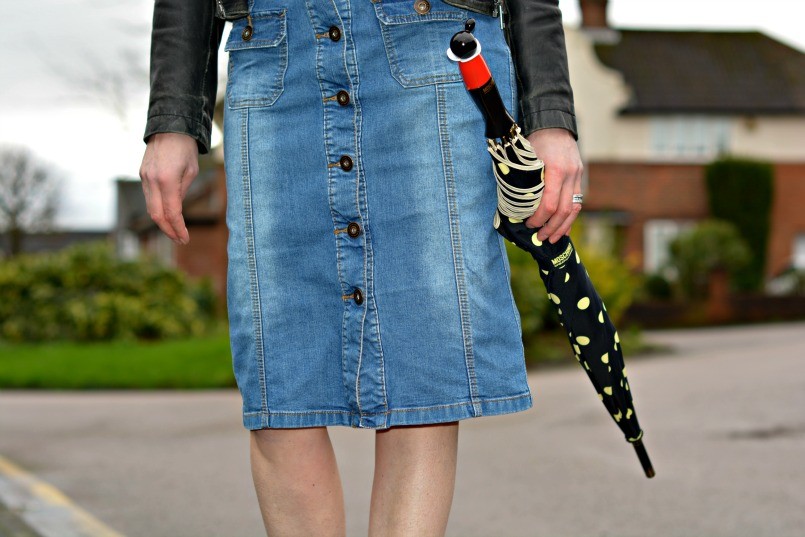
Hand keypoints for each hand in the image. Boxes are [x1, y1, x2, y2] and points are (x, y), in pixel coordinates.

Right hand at [138, 133, 198, 244]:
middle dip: (168, 230)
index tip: (185, 238)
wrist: (169, 127)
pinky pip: (149, 197)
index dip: (178, 228)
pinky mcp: (142, 174)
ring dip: (162, 222)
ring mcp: (144, 177)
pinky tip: (167, 215)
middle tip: (179, 239)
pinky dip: (157, 209)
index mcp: (167, 180)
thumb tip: (177, 211)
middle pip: (156, 215)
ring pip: (150, 208)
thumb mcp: (191, 171)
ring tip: (174, 231)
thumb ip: (182, 192)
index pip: (171, 212)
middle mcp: (152, 180)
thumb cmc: (185, 148)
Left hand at [524, 128, 582, 243]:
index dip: (539, 218)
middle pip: (564, 211)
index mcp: (555, 170)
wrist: (554, 124)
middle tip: (539, 238)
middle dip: (551, 227)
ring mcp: (577, 176)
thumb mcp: (527, 159)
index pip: (550, 204)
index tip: (529, 224)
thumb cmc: (535, 140)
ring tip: (552, 238)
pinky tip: (563, 228)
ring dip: (563, 226)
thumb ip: (525, 181)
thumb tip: (515, 206)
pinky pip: (577, 202)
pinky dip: (569, 217)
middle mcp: (570, 175)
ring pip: (574, 208)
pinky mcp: (579, 177)